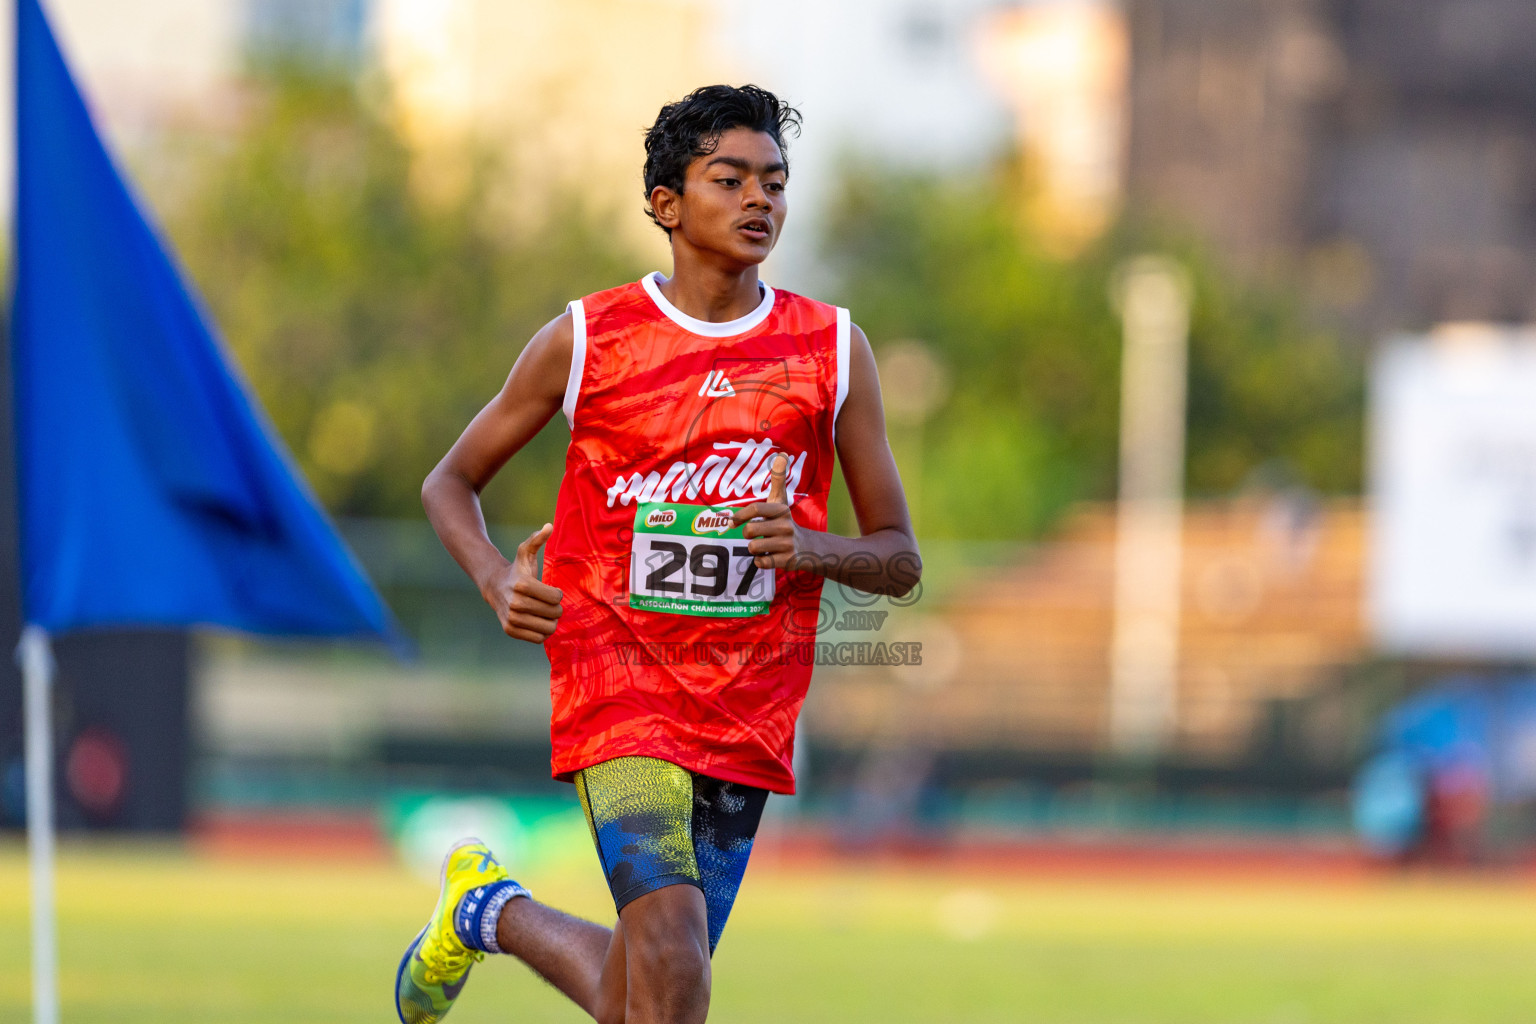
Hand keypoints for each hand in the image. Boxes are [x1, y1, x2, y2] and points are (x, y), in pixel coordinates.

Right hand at [483, 523, 562, 642]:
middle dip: (556, 609)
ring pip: (547, 628)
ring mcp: (511, 619)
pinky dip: (542, 632)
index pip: (555, 598)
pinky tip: (537, 621)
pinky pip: (538, 639)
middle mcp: (515, 603)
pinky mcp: (510, 630)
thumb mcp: (526, 552)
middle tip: (549, 603)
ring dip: (550, 621)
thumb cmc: (516, 569)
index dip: (557, 594)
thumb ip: (537, 539)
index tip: (551, 591)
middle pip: (553, 614)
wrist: (494, 586)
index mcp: (522, 585)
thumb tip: (549, 526)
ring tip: (545, 613)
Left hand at [732, 454, 802, 569]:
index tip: (732, 522)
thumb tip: (781, 454)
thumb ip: (778, 479)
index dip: (740, 515)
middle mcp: (786, 526)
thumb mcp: (781, 501)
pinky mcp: (787, 560)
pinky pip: (761, 562)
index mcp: (781, 510)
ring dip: (754, 548)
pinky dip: (760, 561)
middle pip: (751, 530)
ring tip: (764, 545)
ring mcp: (787, 544)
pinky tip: (768, 556)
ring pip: (754, 547)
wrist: (808, 547)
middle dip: (748, 534)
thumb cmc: (785, 522)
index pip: (755, 509)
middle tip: (755, 535)